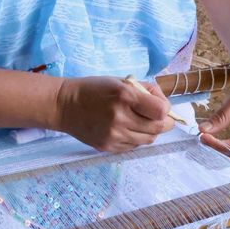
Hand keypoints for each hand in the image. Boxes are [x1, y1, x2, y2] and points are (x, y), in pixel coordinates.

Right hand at [54, 76, 176, 151]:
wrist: (64, 105)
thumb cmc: (94, 89)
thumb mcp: (121, 81)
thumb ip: (145, 91)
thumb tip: (165, 105)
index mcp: (125, 97)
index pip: (161, 111)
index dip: (165, 109)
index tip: (160, 106)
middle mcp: (120, 118)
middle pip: (158, 129)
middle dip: (163, 122)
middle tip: (158, 117)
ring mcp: (113, 136)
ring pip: (148, 140)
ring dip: (150, 131)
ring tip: (141, 122)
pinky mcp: (107, 147)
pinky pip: (133, 146)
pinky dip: (136, 138)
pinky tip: (127, 129)